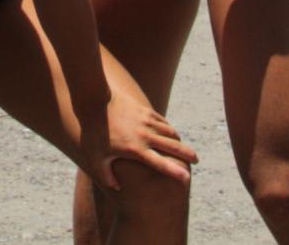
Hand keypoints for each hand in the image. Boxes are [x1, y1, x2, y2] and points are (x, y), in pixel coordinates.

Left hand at [79, 93, 197, 189]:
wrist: (94, 100)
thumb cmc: (93, 132)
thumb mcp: (95, 158)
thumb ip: (106, 176)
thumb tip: (116, 187)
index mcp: (135, 149)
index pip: (160, 163)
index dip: (175, 172)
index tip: (186, 178)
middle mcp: (145, 135)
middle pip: (173, 146)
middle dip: (188, 154)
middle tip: (196, 160)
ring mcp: (147, 121)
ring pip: (170, 132)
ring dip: (178, 141)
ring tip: (182, 148)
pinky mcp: (145, 110)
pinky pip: (162, 121)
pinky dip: (169, 128)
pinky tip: (169, 133)